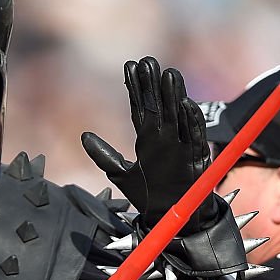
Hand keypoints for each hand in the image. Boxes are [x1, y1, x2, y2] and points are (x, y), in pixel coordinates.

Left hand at [82, 56, 218, 232]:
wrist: (169, 218)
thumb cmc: (148, 196)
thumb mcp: (121, 174)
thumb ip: (104, 156)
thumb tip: (84, 136)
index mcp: (147, 139)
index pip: (141, 107)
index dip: (135, 88)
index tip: (130, 66)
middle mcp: (164, 139)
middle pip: (159, 106)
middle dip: (153, 85)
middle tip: (147, 61)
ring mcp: (180, 147)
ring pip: (178, 116)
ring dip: (174, 96)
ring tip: (168, 74)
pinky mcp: (195, 160)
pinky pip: (193, 138)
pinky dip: (190, 122)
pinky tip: (185, 104)